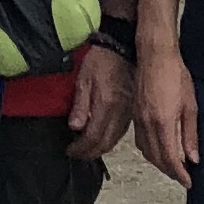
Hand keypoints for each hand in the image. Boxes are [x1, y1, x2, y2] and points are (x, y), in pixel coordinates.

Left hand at [64, 43, 134, 161]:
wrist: (122, 49)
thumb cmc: (100, 61)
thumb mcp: (84, 79)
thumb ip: (80, 105)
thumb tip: (75, 128)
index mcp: (106, 105)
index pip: (93, 137)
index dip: (81, 148)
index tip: (70, 150)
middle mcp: (120, 113)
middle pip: (105, 144)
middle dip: (89, 153)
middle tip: (77, 154)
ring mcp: (128, 114)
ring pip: (114, 141)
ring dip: (100, 149)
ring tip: (86, 150)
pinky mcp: (132, 111)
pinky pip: (121, 133)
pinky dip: (110, 141)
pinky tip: (102, 139)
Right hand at [135, 40, 199, 190]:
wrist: (154, 55)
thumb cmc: (175, 74)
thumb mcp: (190, 104)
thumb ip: (190, 133)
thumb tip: (192, 157)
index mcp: (163, 123)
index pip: (170, 158)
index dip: (179, 174)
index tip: (188, 182)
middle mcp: (148, 124)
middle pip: (156, 158)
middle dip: (169, 171)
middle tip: (182, 177)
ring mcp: (139, 119)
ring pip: (146, 151)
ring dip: (158, 162)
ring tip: (172, 166)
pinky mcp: (135, 113)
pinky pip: (140, 140)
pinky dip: (149, 151)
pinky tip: (157, 149)